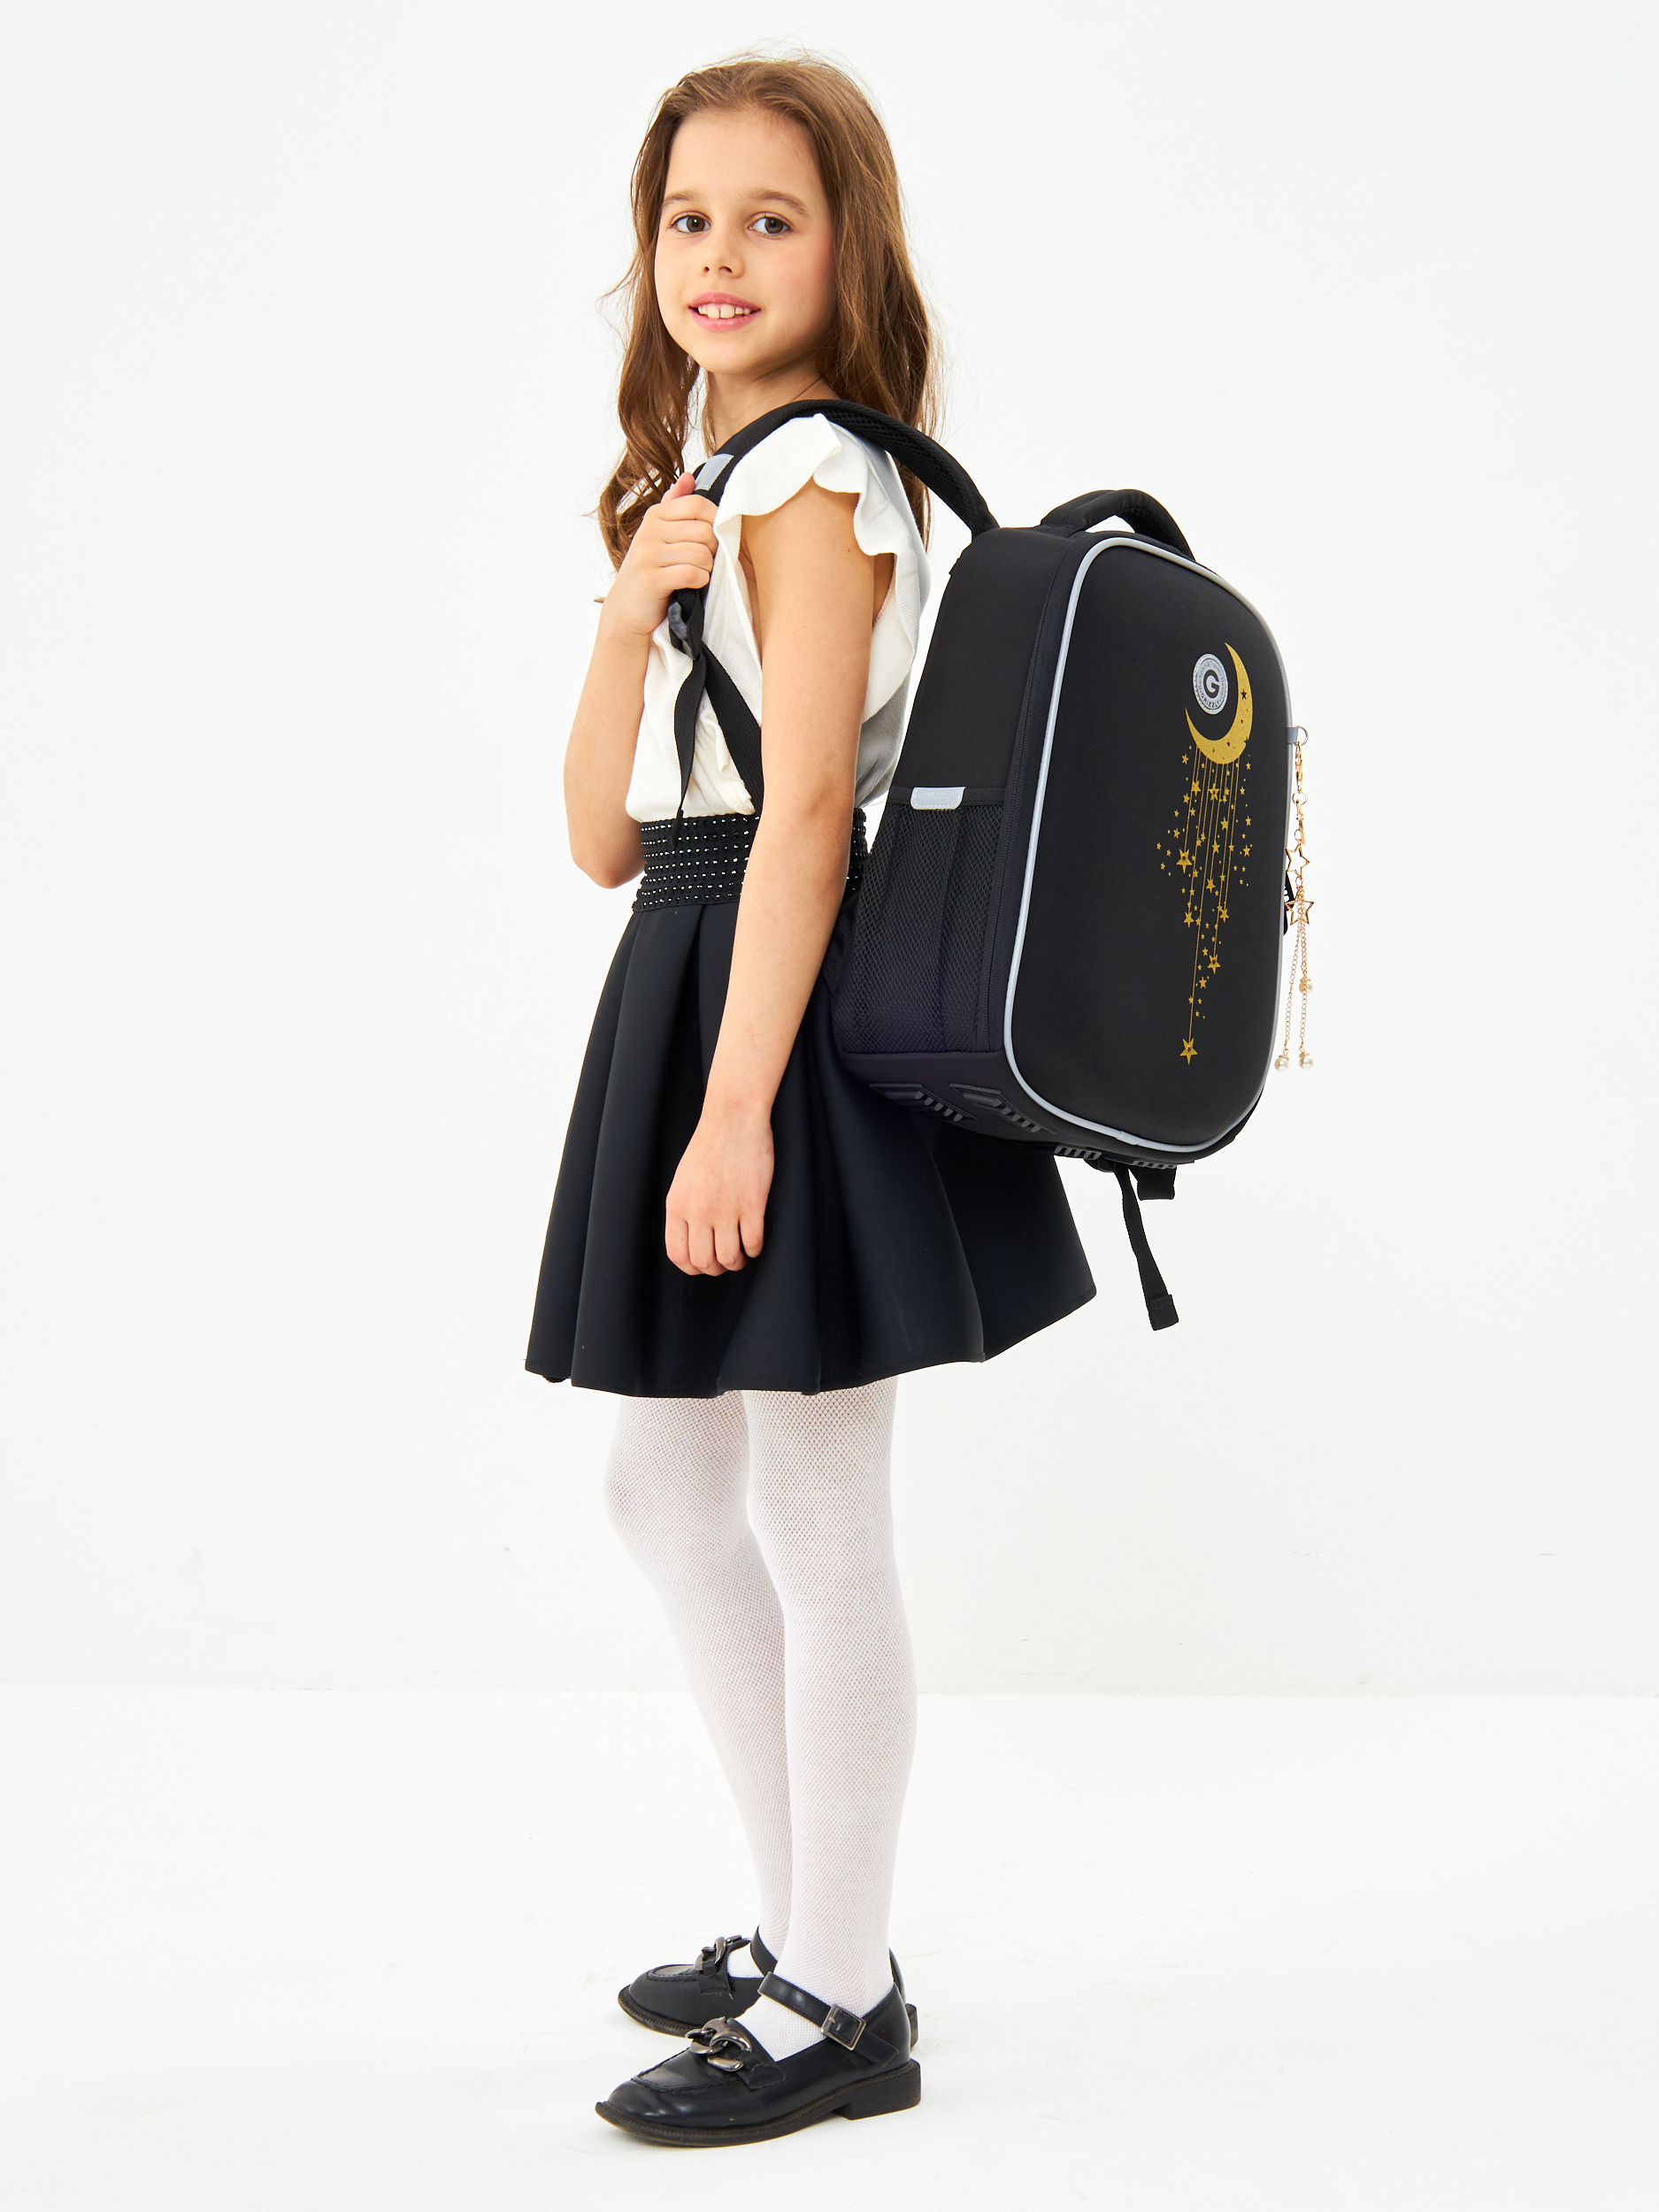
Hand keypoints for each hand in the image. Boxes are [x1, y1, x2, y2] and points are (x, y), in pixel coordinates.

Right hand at [601, 472, 718, 641]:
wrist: (626, 611)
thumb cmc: (650, 572)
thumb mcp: (659, 535)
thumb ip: (675, 506)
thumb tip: (690, 476)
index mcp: (655, 515)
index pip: (698, 505)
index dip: (715, 523)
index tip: (711, 541)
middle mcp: (650, 531)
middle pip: (705, 531)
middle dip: (713, 551)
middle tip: (703, 563)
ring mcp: (649, 555)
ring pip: (701, 554)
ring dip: (707, 569)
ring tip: (696, 575)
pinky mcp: (652, 580)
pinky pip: (692, 574)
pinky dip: (700, 582)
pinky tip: (692, 586)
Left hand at [665, 1106, 772, 1275]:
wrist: (732, 1118)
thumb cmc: (709, 1146)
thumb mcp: (683, 1180)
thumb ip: (683, 1210)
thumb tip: (691, 1243)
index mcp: (677, 1205)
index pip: (678, 1255)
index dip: (692, 1267)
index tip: (704, 1263)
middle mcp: (698, 1210)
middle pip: (704, 1262)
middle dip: (717, 1268)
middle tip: (727, 1259)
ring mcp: (726, 1208)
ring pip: (729, 1258)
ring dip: (738, 1261)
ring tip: (742, 1252)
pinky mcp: (752, 1203)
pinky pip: (753, 1243)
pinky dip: (755, 1249)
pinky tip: (755, 1241)